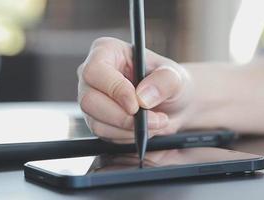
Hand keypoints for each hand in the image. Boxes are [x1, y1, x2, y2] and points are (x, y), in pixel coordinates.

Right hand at [77, 37, 193, 142]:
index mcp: (106, 51)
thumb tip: (143, 97)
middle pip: (89, 100)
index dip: (114, 89)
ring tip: (154, 122)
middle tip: (152, 120)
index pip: (95, 71)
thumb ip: (164, 81)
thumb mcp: (174, 76)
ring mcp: (90, 98)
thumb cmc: (168, 82)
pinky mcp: (94, 118)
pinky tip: (142, 128)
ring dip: (128, 129)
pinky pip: (103, 134)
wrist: (170, 104)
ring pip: (96, 121)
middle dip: (122, 117)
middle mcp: (92, 74)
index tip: (136, 105)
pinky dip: (126, 136)